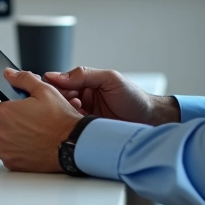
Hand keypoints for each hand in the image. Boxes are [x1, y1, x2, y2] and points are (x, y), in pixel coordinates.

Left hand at [0, 69, 81, 172]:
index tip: (25, 111)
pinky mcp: (12, 164)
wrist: (73, 144)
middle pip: (1, 125)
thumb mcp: (45, 90)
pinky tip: (34, 146)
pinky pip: (11, 155)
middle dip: (14, 123)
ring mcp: (6, 150)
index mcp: (5, 112)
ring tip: (36, 135)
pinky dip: (20, 152)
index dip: (13, 108)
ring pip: (5, 141)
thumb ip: (23, 79)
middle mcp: (1, 132)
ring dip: (16, 138)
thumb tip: (9, 74)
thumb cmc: (61, 120)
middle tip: (34, 122)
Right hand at [43, 67, 179, 125]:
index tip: (56, 92)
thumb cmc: (134, 98)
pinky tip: (77, 126)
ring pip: (62, 113)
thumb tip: (58, 76)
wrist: (149, 119)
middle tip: (72, 104)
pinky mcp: (85, 129)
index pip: (61, 82)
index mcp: (85, 82)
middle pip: (58, 98)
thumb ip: (85, 74)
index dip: (55, 87)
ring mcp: (83, 114)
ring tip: (78, 114)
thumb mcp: (110, 79)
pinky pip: (71, 127)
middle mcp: (81, 97)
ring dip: (65, 114)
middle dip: (59, 102)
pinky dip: (71, 126)